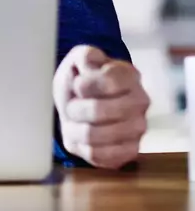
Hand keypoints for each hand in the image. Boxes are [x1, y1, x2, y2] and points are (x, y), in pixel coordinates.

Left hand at [53, 45, 148, 169]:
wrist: (84, 102)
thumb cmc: (81, 79)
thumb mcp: (78, 59)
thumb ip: (85, 56)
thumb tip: (90, 67)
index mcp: (129, 75)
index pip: (107, 81)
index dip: (83, 84)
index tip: (77, 84)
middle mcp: (140, 103)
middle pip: (97, 111)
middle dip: (74, 107)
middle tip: (70, 105)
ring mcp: (138, 129)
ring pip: (93, 134)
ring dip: (73, 127)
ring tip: (74, 120)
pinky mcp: (129, 152)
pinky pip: (96, 155)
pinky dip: (81, 145)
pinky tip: (81, 134)